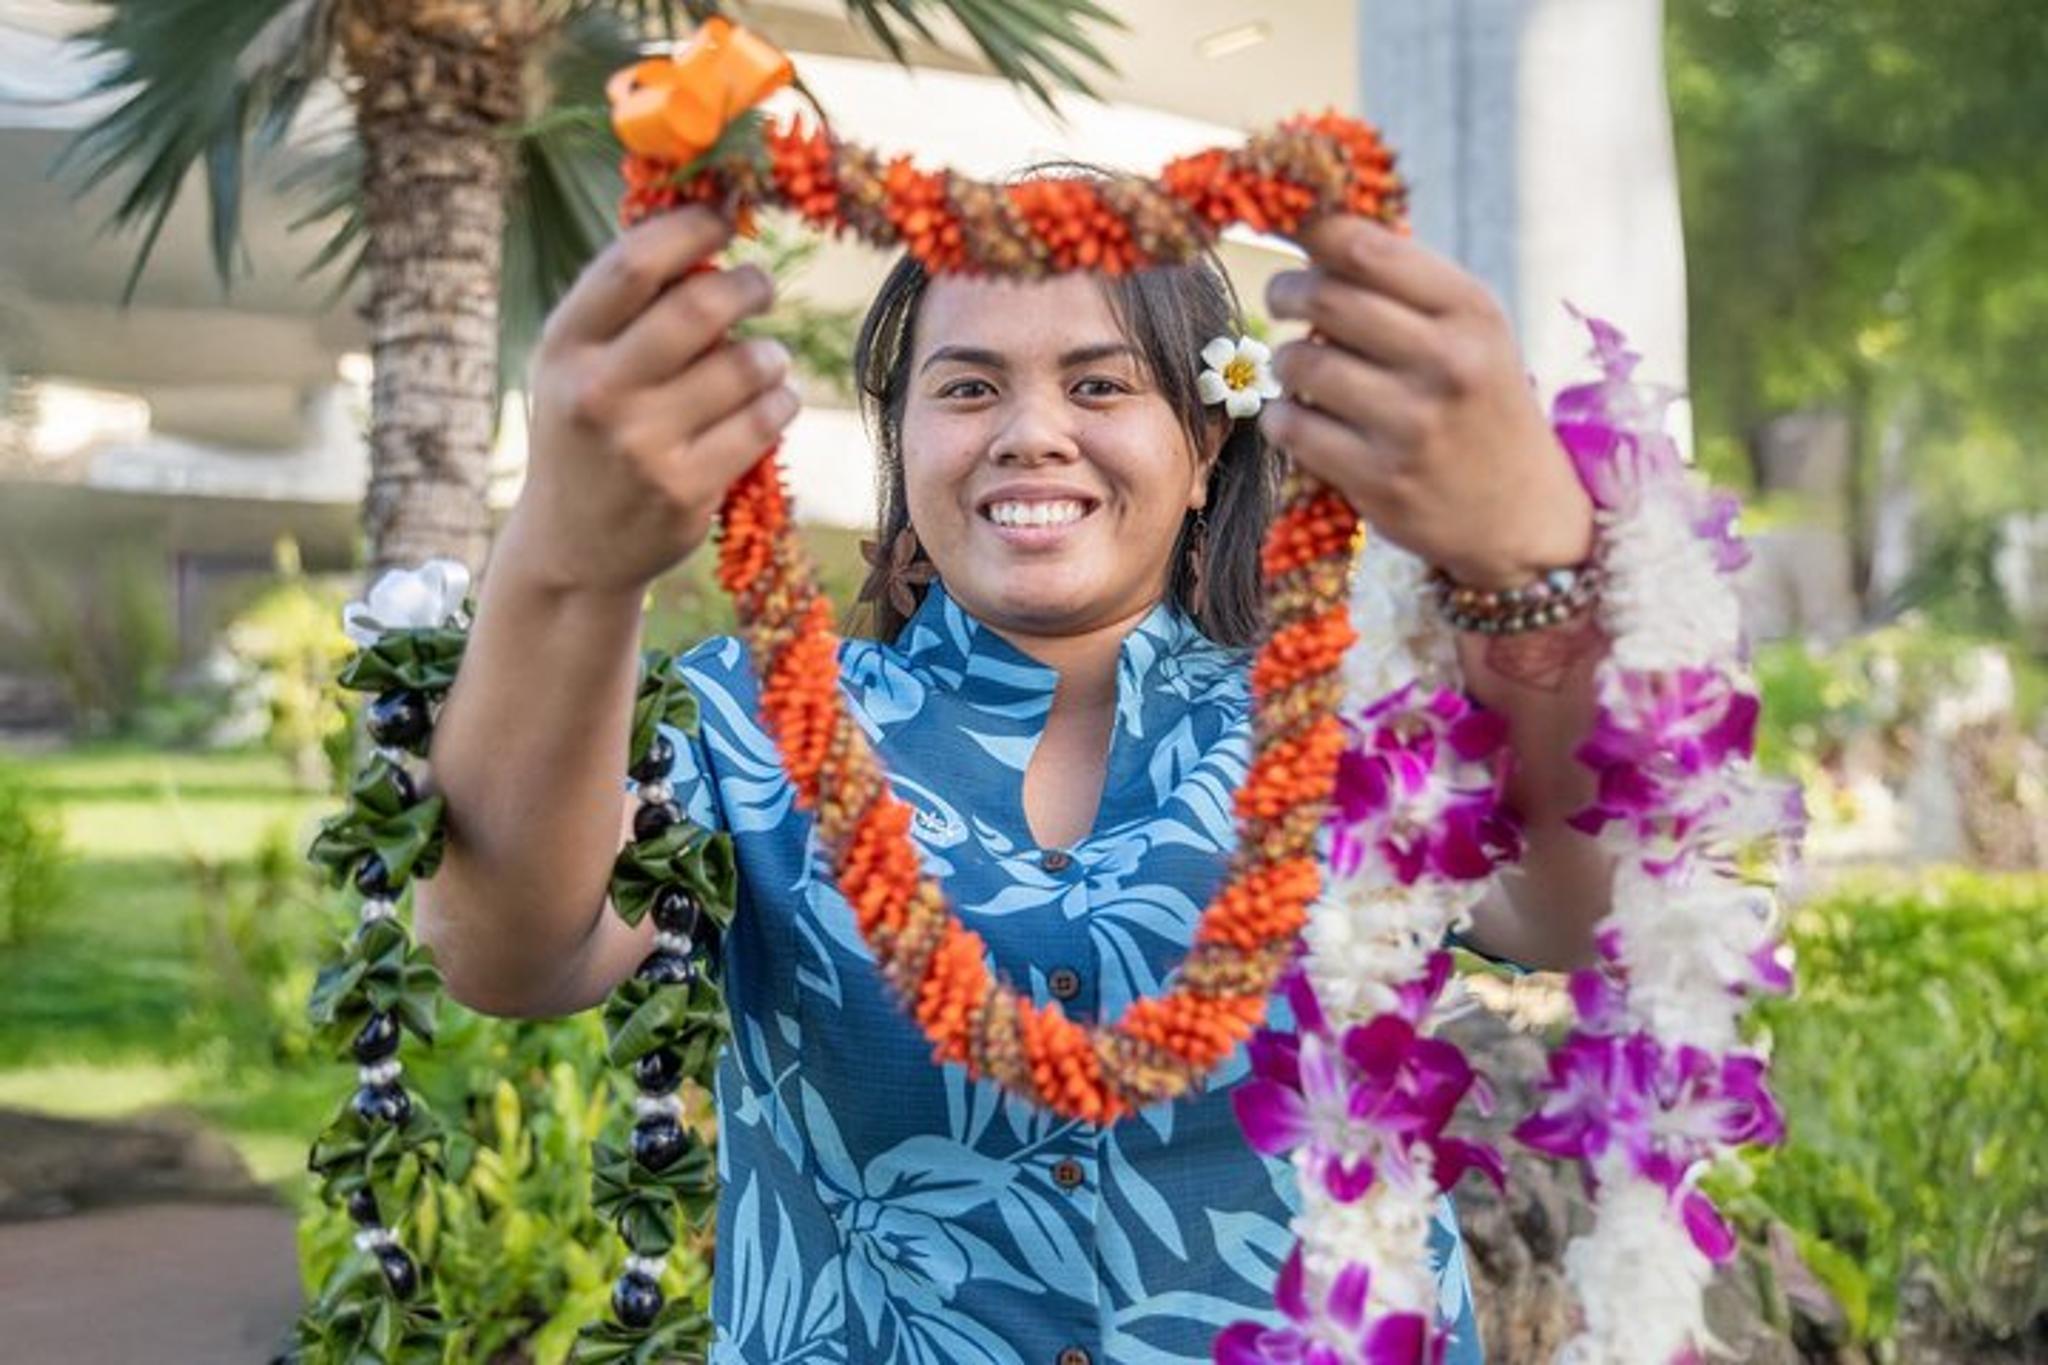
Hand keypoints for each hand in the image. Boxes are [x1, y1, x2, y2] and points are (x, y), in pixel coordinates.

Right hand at [509, 208, 799, 596]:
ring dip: (770, 354)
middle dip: (748, 286)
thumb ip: (627, 304)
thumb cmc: (588, 430)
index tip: (724, 220)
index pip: (633, 264)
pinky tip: (773, 401)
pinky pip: (762, 423)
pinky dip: (781, 401)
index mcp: (565, 345)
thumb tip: (705, 222)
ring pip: (744, 366)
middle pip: (699, 309)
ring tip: (767, 360)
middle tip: (762, 287)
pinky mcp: (685, 490)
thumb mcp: (578, 363)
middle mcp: (597, 393)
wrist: (573, 544)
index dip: (691, 229)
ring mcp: (643, 446)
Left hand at [1260, 216, 1593, 589]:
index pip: (1367, 248)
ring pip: (1300, 362)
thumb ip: (1403, 282)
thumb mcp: (1469, 330)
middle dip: (1286, 289)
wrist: (1519, 512)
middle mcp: (1448, 362)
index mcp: (1470, 311)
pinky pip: (1292, 427)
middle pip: (1326, 298)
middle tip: (1282, 295)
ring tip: (1301, 368)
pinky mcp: (1380, 479)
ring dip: (1286, 360)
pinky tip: (1301, 418)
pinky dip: (1283, 418)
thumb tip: (1312, 226)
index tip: (1290, 230)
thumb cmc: (1477, 402)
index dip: (1312, 230)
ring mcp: (1413, 425)